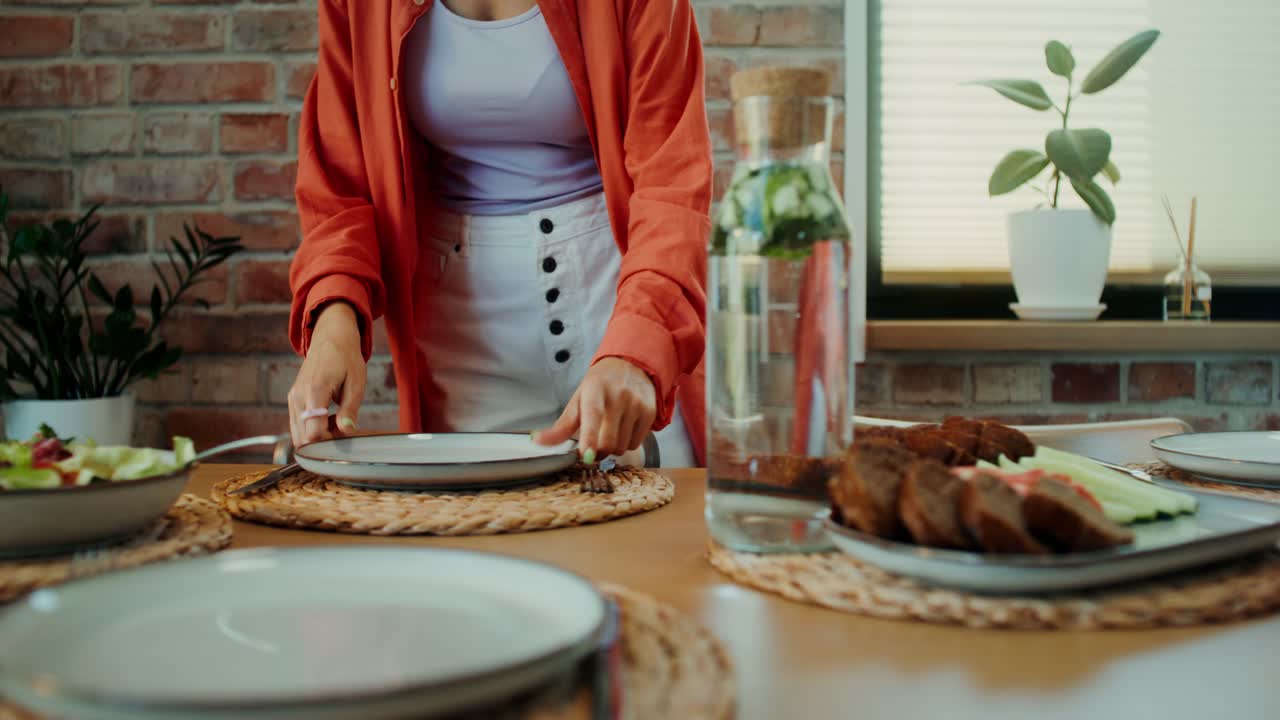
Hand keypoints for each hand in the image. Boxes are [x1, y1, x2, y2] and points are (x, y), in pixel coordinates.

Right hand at [287, 302, 365, 446]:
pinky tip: (328, 417)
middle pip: (302, 438)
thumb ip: (350, 409)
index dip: (329, 442)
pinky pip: (297, 424)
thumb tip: (346, 431)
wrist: (330, 338)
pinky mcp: (292, 400)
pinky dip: (311, 428)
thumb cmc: (346, 358)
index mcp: (314, 391)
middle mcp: (298, 397)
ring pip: (298, 434)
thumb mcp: (356, 383)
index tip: (344, 435)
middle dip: (323, 442)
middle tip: (342, 428)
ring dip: (317, 436)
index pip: (312, 433)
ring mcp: (292, 399)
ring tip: (337, 420)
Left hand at [534, 357, 656, 460]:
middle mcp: (618, 395)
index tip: (586, 455)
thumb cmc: (600, 385)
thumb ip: (561, 426)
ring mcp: (636, 403)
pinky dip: (627, 443)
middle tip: (593, 445)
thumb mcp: (578, 400)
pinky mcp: (650, 412)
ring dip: (613, 447)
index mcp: (595, 390)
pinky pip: (636, 443)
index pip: (592, 416)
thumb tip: (538, 441)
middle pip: (608, 442)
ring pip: (622, 446)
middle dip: (598, 451)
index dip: (588, 438)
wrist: (631, 365)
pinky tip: (624, 428)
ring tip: (610, 430)